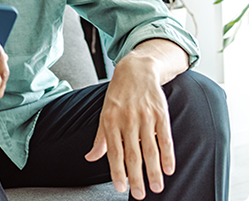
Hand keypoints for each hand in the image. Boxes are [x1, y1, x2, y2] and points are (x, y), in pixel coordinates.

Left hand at [85, 56, 173, 199]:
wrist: (136, 70)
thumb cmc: (118, 96)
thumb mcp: (104, 114)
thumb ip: (100, 138)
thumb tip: (90, 158)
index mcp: (110, 121)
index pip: (113, 152)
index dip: (117, 171)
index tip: (120, 188)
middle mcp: (127, 120)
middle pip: (132, 154)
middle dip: (136, 177)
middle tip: (139, 195)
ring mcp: (145, 117)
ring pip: (150, 149)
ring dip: (154, 170)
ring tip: (157, 187)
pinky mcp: (161, 113)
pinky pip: (165, 138)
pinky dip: (168, 154)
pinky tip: (169, 169)